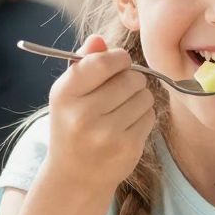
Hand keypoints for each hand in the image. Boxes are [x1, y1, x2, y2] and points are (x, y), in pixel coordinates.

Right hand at [44, 35, 156, 193]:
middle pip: (131, 78)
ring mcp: (106, 134)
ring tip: (122, 110)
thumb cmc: (73, 124)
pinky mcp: (127, 148)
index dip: (118, 58)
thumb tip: (99, 39)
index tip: (119, 64)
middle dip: (131, 80)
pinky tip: (127, 126)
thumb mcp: (69, 93)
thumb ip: (84, 62)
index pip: (103, 61)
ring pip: (144, 96)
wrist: (74, 175)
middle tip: (120, 91)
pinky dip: (143, 117)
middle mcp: (82, 114)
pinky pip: (150, 116)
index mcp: (64, 94)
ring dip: (139, 98)